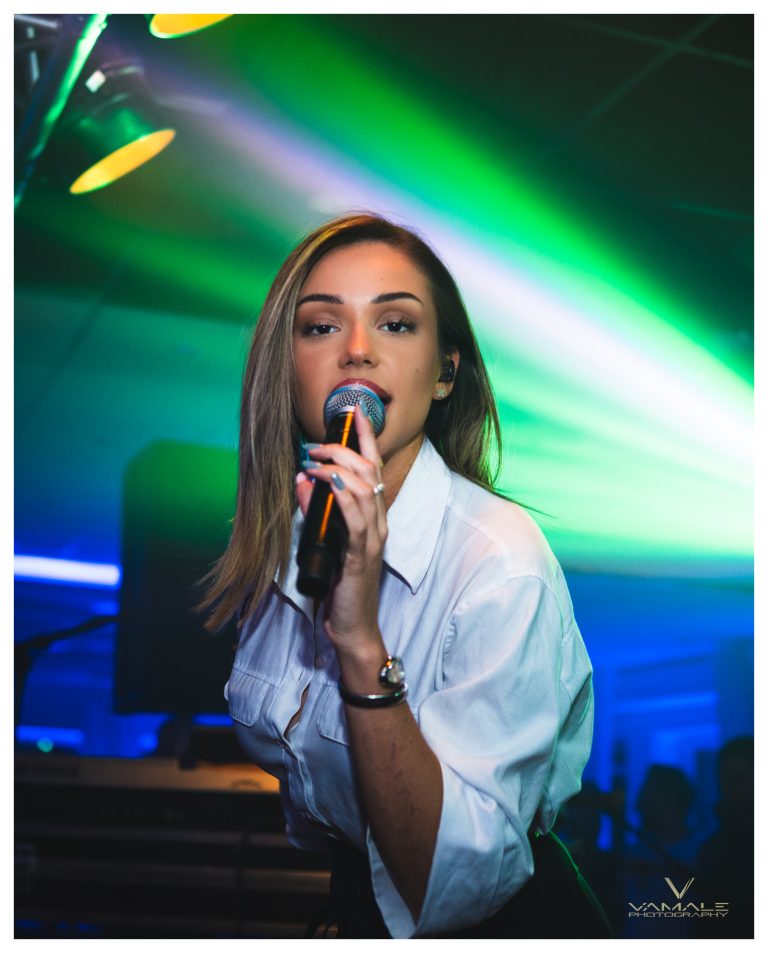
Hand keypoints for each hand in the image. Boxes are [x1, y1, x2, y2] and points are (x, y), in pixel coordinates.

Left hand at [295, 406, 386, 659]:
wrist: (352, 626)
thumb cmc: (340, 584)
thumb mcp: (326, 539)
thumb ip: (316, 509)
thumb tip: (302, 479)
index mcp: (372, 516)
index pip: (372, 468)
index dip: (365, 438)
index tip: (352, 412)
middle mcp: (378, 522)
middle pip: (368, 472)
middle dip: (343, 449)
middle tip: (316, 443)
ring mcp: (372, 538)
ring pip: (363, 490)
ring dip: (337, 468)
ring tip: (314, 459)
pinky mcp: (361, 556)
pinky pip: (356, 519)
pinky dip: (341, 496)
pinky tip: (326, 484)